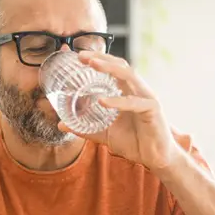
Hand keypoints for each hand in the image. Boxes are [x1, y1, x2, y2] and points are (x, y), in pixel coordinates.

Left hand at [58, 51, 182, 171]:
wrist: (154, 159)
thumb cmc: (133, 142)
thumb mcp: (103, 134)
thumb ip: (84, 128)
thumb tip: (61, 124)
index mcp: (126, 91)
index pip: (111, 69)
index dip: (96, 59)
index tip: (75, 56)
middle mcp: (137, 90)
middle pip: (119, 65)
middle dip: (100, 58)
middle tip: (81, 55)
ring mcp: (146, 97)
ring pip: (128, 75)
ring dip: (109, 68)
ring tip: (92, 64)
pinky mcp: (153, 110)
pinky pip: (134, 102)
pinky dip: (117, 101)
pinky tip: (102, 101)